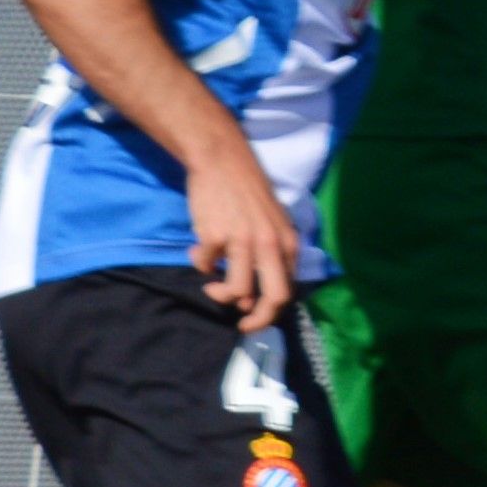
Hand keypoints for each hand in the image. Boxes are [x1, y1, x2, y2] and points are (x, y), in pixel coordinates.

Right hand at [181, 138, 298, 325]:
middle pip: (274, 298)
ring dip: (220, 294)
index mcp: (288, 243)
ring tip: (211, 284)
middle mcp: (271, 245)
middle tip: (243, 325)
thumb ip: (268, 257)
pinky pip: (204, 266)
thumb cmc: (246, 195)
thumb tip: (252, 298)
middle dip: (259, 320)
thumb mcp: (271, 225)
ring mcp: (243, 242)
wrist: (223, 161)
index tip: (255, 319)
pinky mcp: (215, 237)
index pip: (288, 289)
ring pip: (237, 291)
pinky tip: (198, 249)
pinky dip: (199, 263)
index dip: (272, 311)